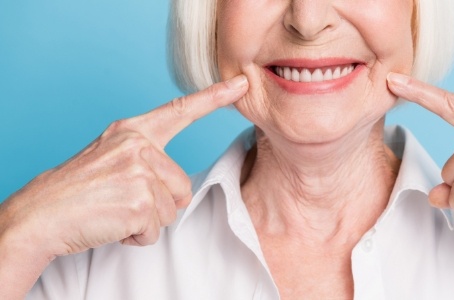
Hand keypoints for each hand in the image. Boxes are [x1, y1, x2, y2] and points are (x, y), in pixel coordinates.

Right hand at [0, 75, 247, 256]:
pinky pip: (155, 230)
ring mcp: (140, 171)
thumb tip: (177, 187)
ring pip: (171, 209)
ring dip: (146, 220)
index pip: (180, 110)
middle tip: (122, 201)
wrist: (42, 213)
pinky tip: (112, 224)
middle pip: (182, 185)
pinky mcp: (139, 201)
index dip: (213, 98)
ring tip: (114, 210)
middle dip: (158, 203)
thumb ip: (145, 159)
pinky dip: (136, 236)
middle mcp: (138, 145)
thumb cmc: (77, 190)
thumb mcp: (110, 158)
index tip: (240, 85)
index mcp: (132, 131)